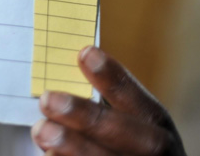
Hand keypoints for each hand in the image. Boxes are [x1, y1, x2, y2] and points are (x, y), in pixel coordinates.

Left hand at [31, 46, 185, 154]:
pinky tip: (49, 154)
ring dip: (75, 147)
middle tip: (48, 101)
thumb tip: (57, 85)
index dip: (116, 80)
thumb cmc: (115, 142)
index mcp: (158, 131)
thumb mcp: (121, 122)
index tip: (86, 54)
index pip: (144, 105)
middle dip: (91, 119)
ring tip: (42, 130)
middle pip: (137, 140)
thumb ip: (96, 104)